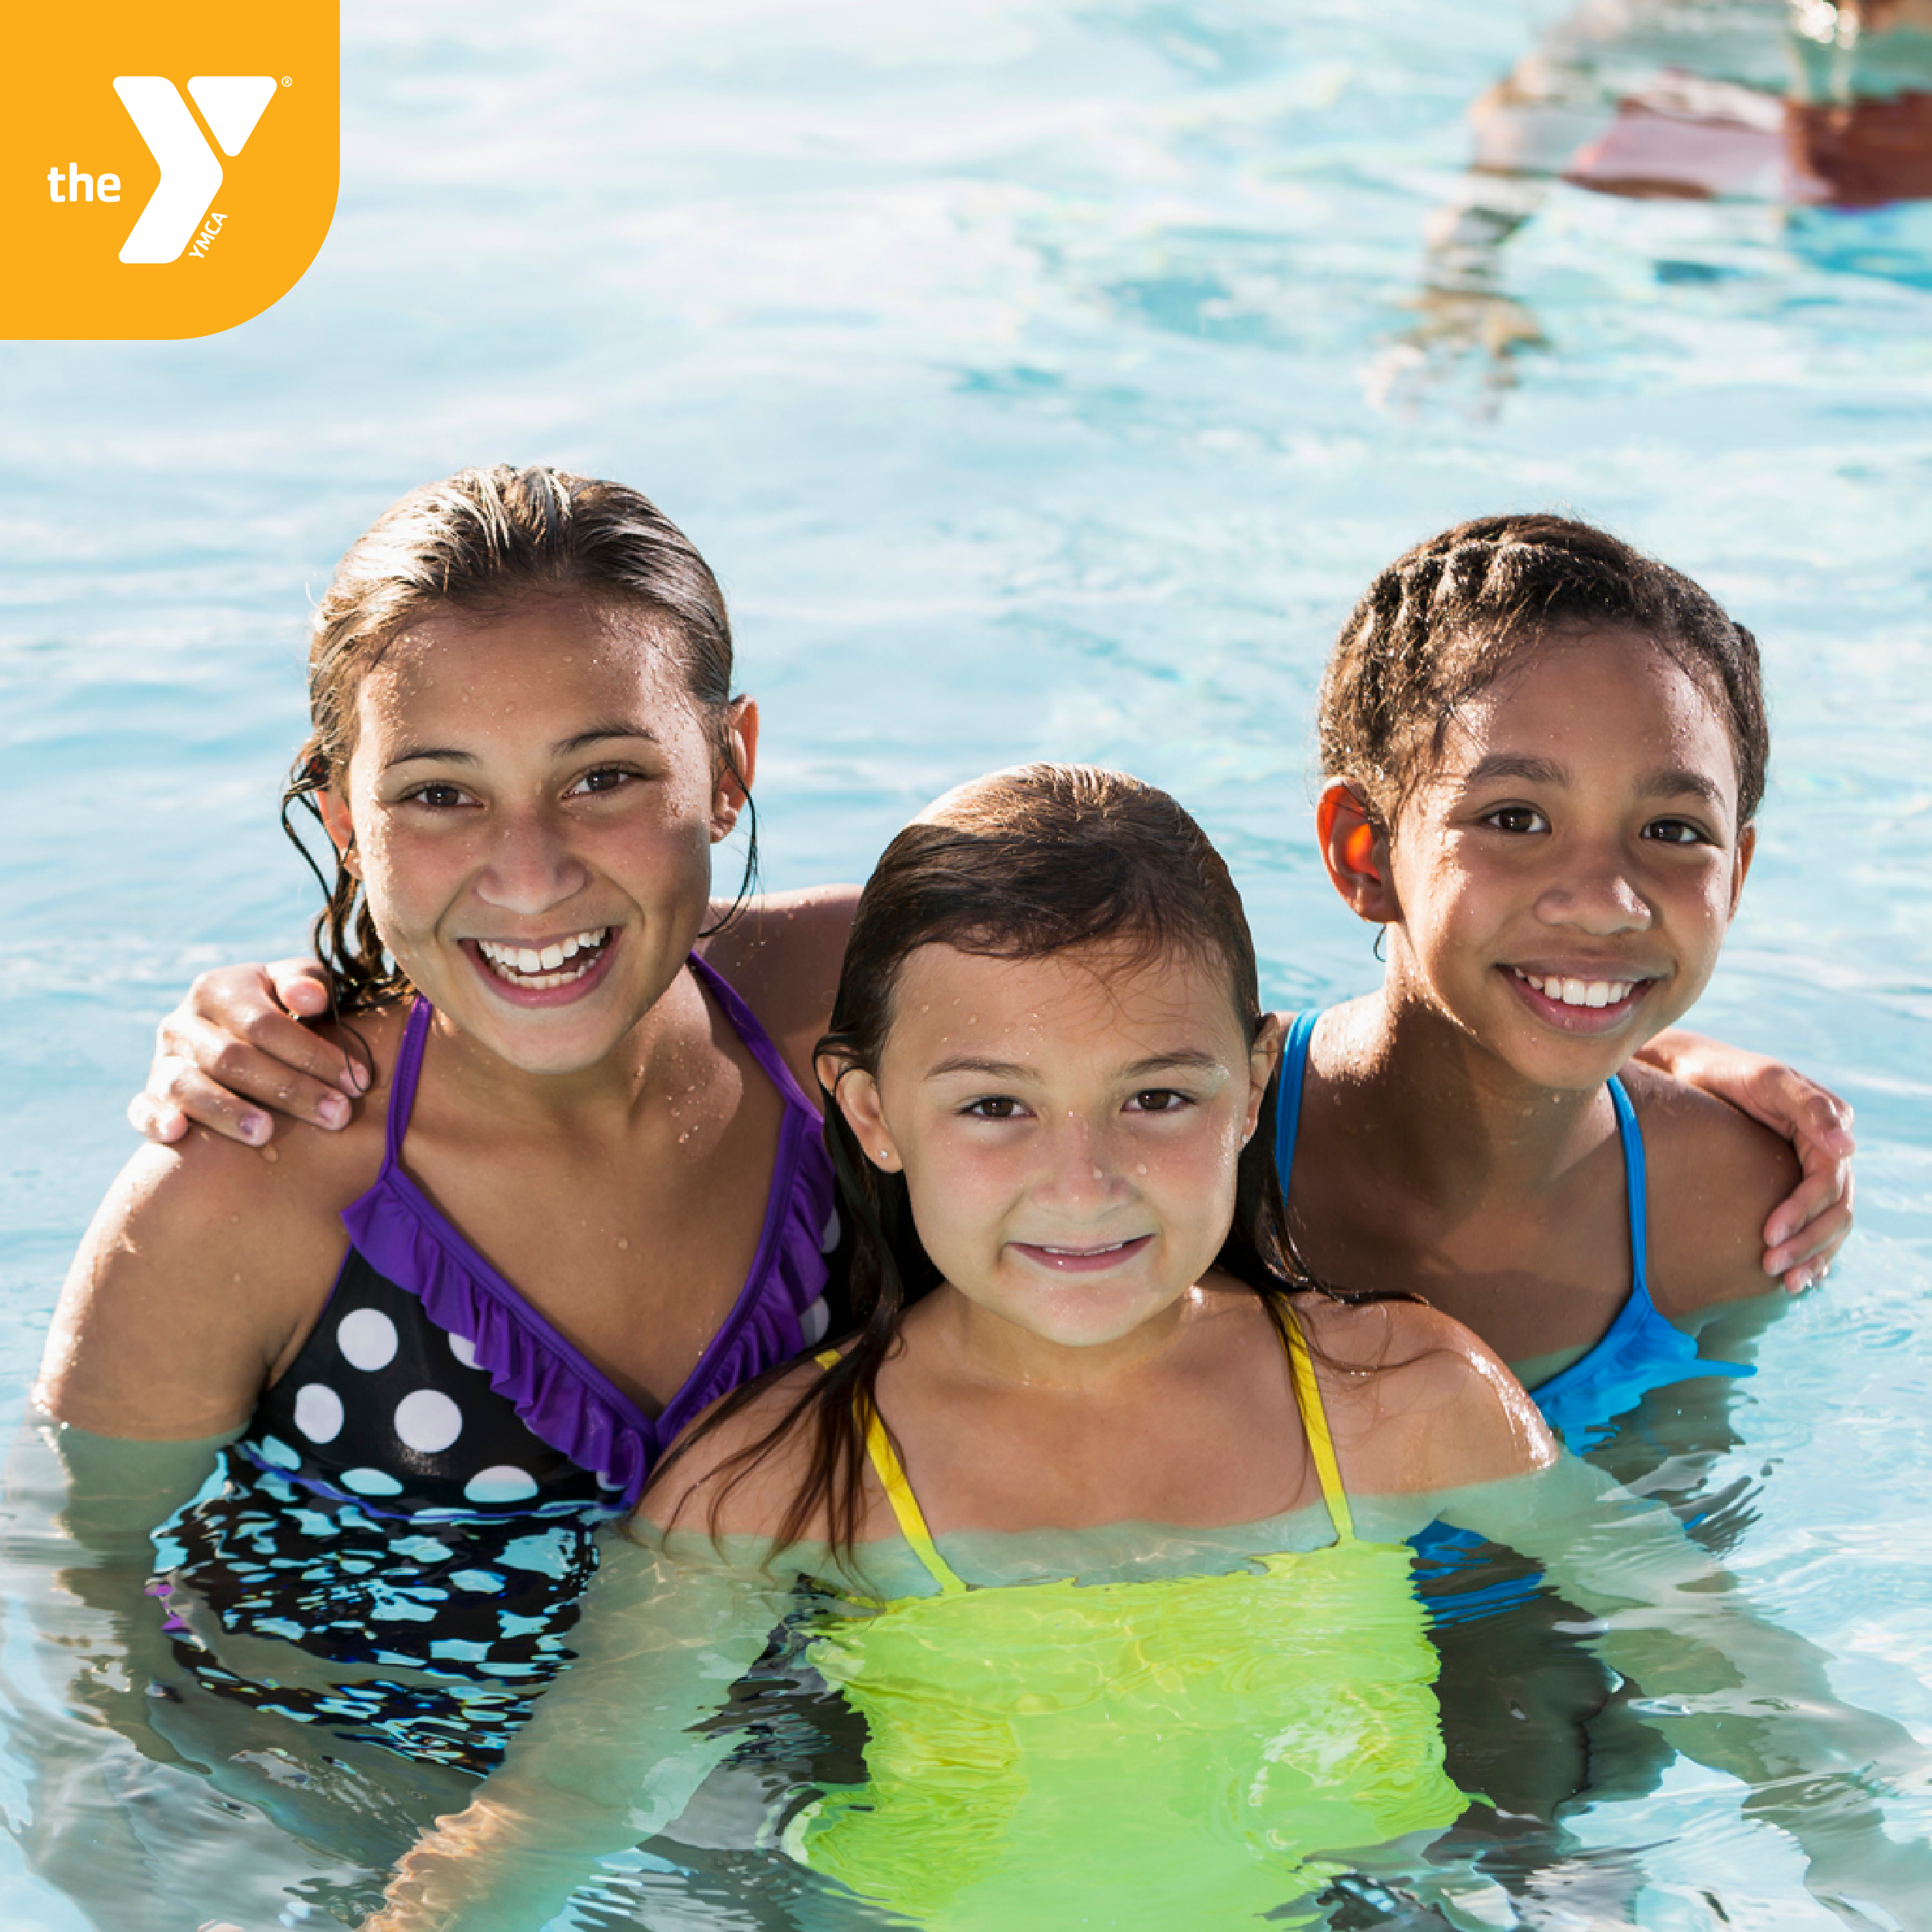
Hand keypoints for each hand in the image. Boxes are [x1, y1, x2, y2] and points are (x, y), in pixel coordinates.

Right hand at [128, 959, 366, 1146]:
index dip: (313, 1054)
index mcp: (218, 988)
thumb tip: (310, 998)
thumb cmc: (284, 1011)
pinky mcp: (149, 1095)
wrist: (238, 1037)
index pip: (266, 1024)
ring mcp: (162, 1061)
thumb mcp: (298, 986)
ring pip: (186, 1086)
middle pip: (232, 1059)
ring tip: (266, 1133)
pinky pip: (142, 1109)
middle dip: (289, 1089)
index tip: (357, 1081)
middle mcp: (183, 1022)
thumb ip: (308, 981)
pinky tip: (179, 1133)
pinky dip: (156, 1120)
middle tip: (337, 1115)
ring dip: (226, 1111)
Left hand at [1636, 1029, 1853, 1291]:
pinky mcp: (1792, 1183)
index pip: (1828, 1184)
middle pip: (1835, 1210)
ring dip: (1814, 1256)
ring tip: (1789, 1285)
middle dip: (1808, 1243)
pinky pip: (1814, 1224)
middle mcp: (1827, 1153)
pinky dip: (1812, 1252)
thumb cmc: (1730, 1073)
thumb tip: (1848, 1147)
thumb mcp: (1769, 1080)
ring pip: (1830, 1224)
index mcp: (1828, 1129)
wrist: (1695, 1073)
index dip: (1804, 1212)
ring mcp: (1812, 1170)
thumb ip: (1810, 1107)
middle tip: (1771, 1268)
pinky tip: (1802, 1278)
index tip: (1769, 1235)